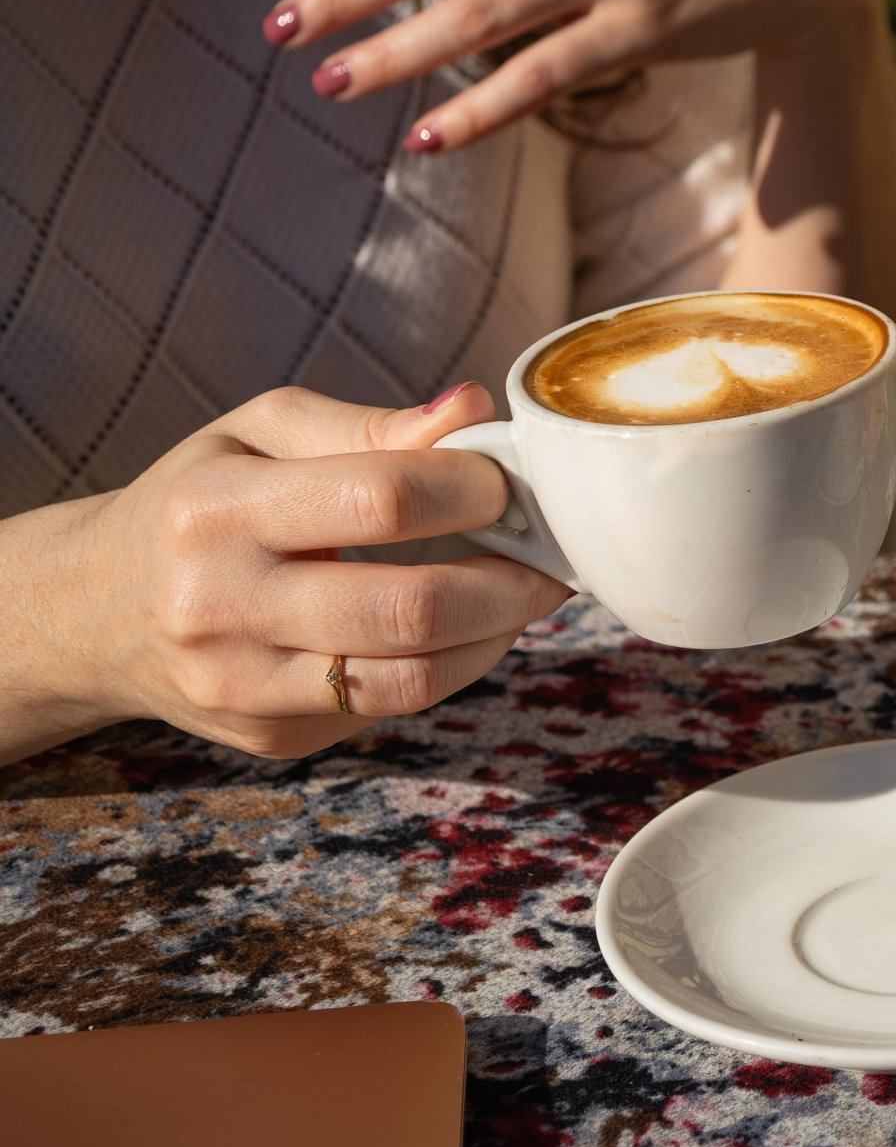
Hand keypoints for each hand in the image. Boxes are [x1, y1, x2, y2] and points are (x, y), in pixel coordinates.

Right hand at [4, 385, 572, 761]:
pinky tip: (465, 629)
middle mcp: (219, 605)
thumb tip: (475, 410)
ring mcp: (243, 685)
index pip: (383, 498)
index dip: (473, 488)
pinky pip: (393, 708)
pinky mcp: (272, 736)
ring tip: (522, 592)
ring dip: (496, 634)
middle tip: (548, 554)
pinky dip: (453, 667)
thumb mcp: (260, 434)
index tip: (510, 482)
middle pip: (411, 608)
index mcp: (215, 510)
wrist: (97, 610)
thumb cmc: (200, 503)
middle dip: (509, 580)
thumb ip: (371, 426)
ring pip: (414, 679)